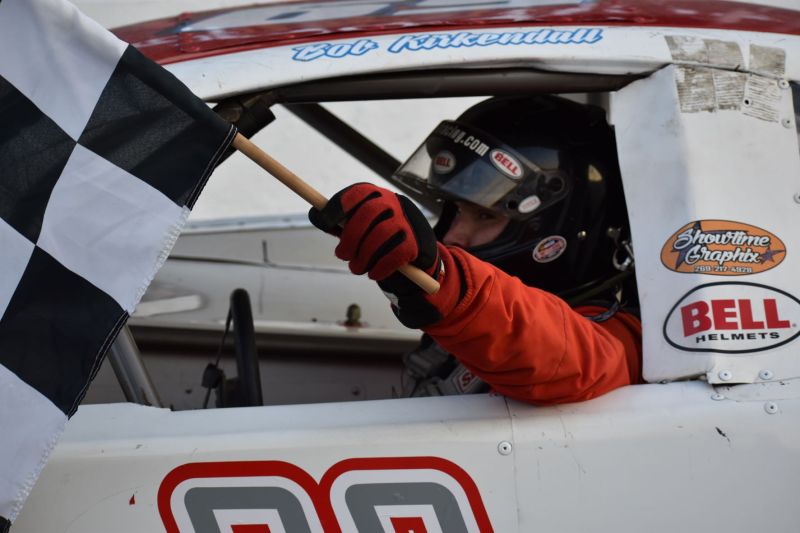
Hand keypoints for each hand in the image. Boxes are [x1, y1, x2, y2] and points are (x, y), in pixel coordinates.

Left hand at [308, 183, 437, 279]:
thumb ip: (338, 221)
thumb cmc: (380, 236)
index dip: (338, 206)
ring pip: (381, 234)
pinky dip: (380, 267)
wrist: (416, 252)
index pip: (357, 192)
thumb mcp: (360, 224)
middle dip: (351, 237)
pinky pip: (395, 254)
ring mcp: (407, 221)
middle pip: (369, 212)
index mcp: (377, 195)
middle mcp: (394, 202)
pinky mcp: (416, 242)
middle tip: (341, 255)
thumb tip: (315, 215)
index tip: (325, 223)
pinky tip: (374, 273)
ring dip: (363, 255)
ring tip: (356, 268)